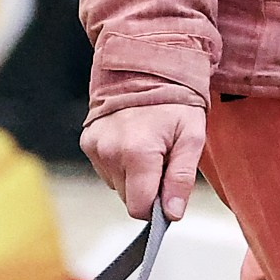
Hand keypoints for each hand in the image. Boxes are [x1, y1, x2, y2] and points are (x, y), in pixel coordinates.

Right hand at [80, 104, 207, 220]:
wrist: (146, 66)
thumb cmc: (175, 101)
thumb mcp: (192, 137)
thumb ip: (181, 178)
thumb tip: (172, 213)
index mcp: (137, 154)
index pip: (139, 207)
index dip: (156, 206)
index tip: (168, 190)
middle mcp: (110, 152)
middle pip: (127, 198)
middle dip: (146, 188)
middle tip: (162, 159)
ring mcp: (95, 147)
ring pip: (116, 185)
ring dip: (133, 176)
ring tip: (147, 147)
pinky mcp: (88, 142)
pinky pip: (105, 170)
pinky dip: (120, 163)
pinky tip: (131, 142)